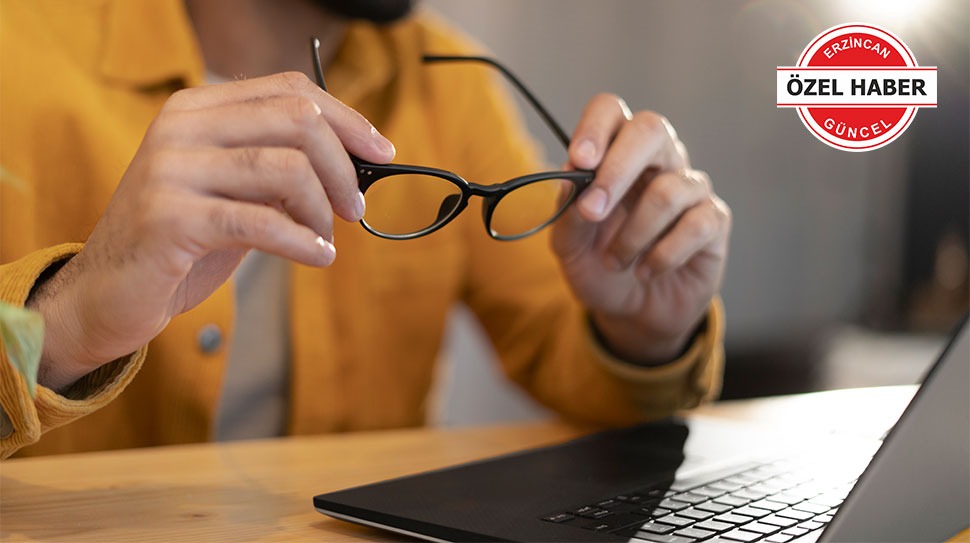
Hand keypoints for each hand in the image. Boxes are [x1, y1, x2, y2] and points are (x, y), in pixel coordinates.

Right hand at [27, 72, 394, 389]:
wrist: (107, 294)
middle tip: (355, 208)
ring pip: (285, 168)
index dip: (347, 119)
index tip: (381, 152)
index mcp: (197, 109)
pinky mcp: (169, 217)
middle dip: (343, 166)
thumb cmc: (182, 244)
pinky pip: (262, 222)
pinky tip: (319, 257)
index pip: (290, 90)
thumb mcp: (236, 194)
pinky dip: (304, 241)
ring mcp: (170, 169)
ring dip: (323, 208)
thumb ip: (281, 170)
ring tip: (328, 237)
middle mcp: (180, 126)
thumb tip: (357, 165)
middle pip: (296, 120)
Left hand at [551, 94, 730, 364]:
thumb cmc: (599, 268)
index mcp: (615, 153)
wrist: (631, 312)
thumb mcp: (569, 248)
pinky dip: (662, 255)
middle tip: (593, 211)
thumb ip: (567, 213)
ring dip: (632, 235)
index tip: (579, 161)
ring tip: (615, 262)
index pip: (610, 111)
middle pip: (651, 128)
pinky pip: (694, 226)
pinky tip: (646, 271)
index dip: (595, 127)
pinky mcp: (714, 219)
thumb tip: (570, 177)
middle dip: (618, 169)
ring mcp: (689, 187)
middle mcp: (657, 160)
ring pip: (667, 190)